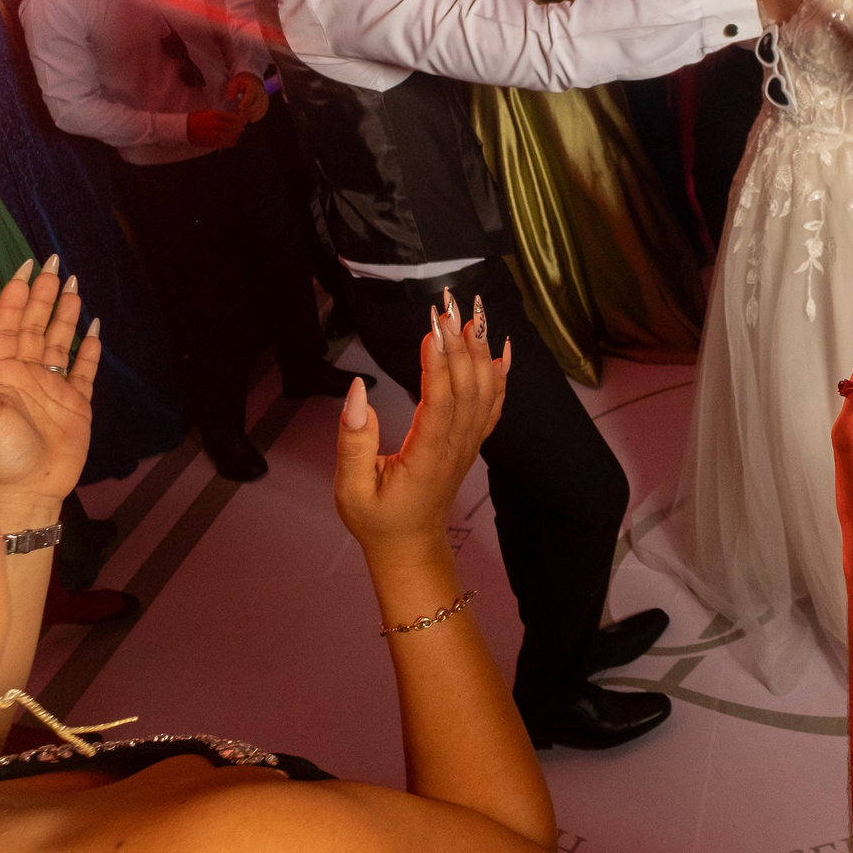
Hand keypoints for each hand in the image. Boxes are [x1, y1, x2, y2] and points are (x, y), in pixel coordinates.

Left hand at [0, 257, 98, 523]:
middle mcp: (25, 372)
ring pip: (58, 340)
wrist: (27, 492)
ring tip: (75, 285)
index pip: (7, 322)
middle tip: (56, 264)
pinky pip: (84, 369)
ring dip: (66, 313)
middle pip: (35, 324)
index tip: (26, 266)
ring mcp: (51, 387)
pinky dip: (89, 349)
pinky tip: (94, 329)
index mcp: (0, 370)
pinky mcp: (75, 403)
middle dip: (45, 294)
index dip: (16, 294)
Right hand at [185, 108, 243, 148]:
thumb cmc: (197, 119)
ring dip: (236, 135)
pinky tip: (234, 141)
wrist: (184, 128)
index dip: (241, 120)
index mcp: (215, 115)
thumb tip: (236, 119)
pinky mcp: (212, 142)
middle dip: (240, 128)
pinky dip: (232, 142)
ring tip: (237, 135)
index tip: (244, 121)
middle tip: (242, 128)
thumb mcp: (209, 113)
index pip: (234, 118)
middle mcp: (216, 124)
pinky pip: (226, 143)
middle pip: (235, 127)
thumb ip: (222, 116)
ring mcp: (214, 134)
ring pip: (232, 136)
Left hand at [224, 71, 268, 123]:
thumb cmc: (240, 82)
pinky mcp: (265, 102)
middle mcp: (261, 91)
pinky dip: (258, 116)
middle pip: (258, 102)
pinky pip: (264, 110)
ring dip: (254, 114)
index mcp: (253, 85)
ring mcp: (264, 97)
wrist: (251, 80)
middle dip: (250, 110)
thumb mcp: (234, 83)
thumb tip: (230, 98)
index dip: (246, 102)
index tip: (240, 108)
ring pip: (262, 107)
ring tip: (246, 119)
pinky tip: (252, 120)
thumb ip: (231, 90)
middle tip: (241, 115)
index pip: (251, 94)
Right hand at [335, 291, 508, 568]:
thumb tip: (358, 391)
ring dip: (480, 352)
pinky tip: (501, 350)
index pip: (440, 402)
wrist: (409, 546)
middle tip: (449, 306)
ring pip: (483, 393)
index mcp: (425, 457)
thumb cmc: (378, 519)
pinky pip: (493, 406)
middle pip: (467, 389)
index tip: (432, 329)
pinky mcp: (470, 444)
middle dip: (460, 344)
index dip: (439, 364)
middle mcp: (454, 448)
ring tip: (473, 316)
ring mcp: (467, 446)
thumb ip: (353, 441)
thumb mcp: (351, 488)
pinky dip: (500, 376)